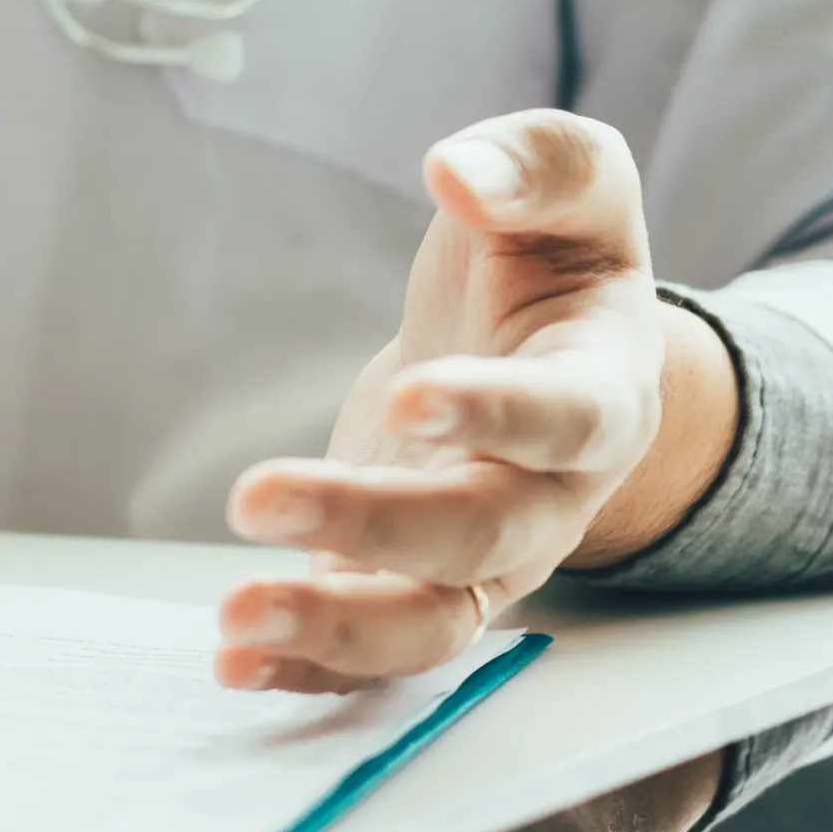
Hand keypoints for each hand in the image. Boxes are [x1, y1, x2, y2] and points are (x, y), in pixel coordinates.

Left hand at [218, 112, 738, 691]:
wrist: (533, 347)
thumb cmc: (548, 260)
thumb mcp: (569, 184)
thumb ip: (535, 163)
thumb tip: (458, 171)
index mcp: (601, 391)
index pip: (563, 418)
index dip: (493, 414)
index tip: (408, 396)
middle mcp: (551, 498)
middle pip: (477, 534)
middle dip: (369, 523)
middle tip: (253, 496)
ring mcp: (484, 562)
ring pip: (429, 623)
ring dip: (332, 629)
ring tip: (233, 616)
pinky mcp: (412, 586)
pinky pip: (375, 655)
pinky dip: (308, 668)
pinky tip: (231, 662)